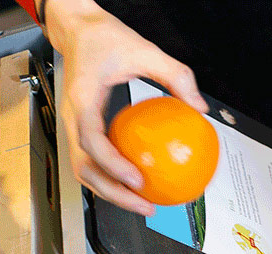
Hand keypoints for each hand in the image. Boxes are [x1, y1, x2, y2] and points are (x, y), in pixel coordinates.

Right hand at [42, 0, 208, 214]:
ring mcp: (73, 126)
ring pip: (84, 170)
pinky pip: (93, 160)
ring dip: (110, 191)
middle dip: (112, 194)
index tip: (136, 179)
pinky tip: (137, 181)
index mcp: (82, 98)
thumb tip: (199, 106)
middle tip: (144, 205)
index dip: (112, 165)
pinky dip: (111, 177)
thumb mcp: (145, 50)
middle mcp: (72, 117)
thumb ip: (175, 76)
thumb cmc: (105, 38)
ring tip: (141, 203)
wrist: (77, 30)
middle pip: (84, 168)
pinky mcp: (80, 129)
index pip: (91, 141)